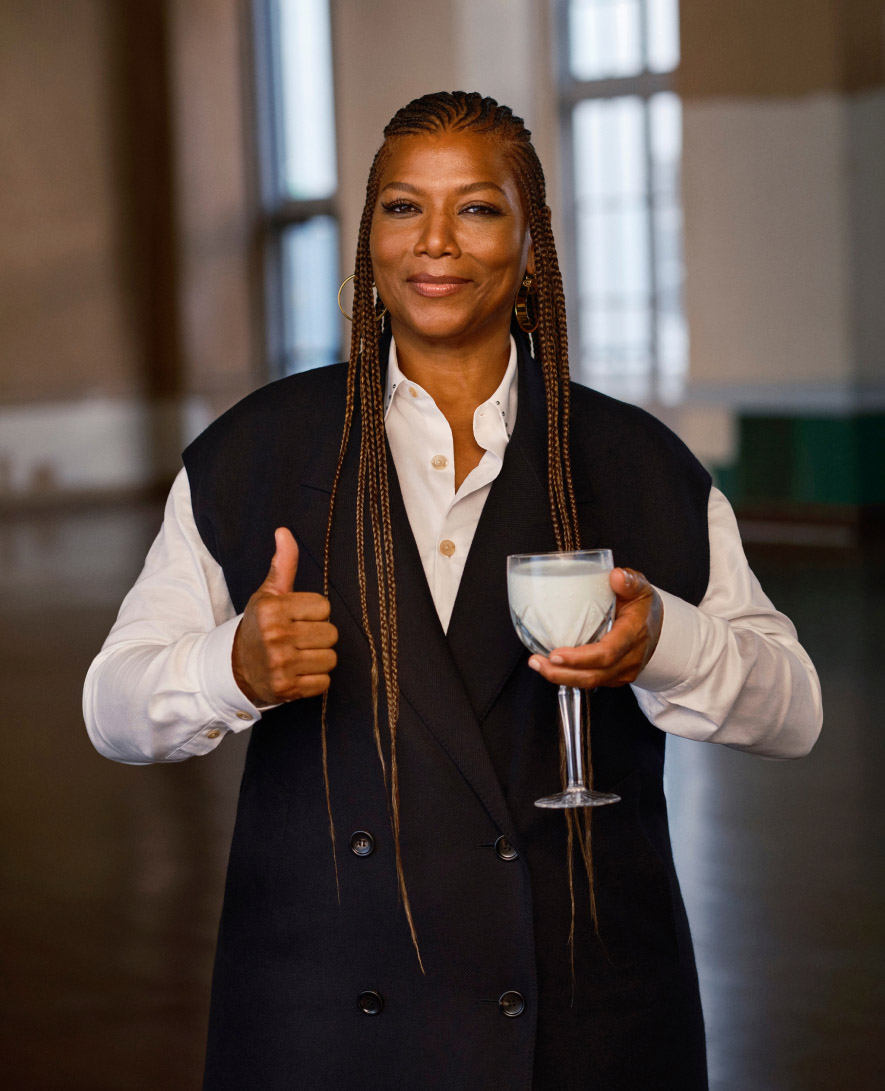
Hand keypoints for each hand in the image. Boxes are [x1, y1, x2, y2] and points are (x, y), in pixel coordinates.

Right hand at [232, 528, 337, 704]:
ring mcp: (280, 665)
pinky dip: (315, 680)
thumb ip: (283, 565)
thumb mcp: (268, 594)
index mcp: (271, 609)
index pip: (324, 607)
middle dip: (319, 636)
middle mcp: (275, 636)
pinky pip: (324, 682)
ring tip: (299, 655)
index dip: (314, 613)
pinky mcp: (286, 689)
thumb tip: (284, 531)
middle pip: (330, 633)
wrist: (237, 668)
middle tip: (299, 639)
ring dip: (319, 658)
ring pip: (330, 658)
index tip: (298, 618)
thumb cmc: (260, 626)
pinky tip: (298, 673)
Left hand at [528, 568, 662, 689]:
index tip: (556, 654)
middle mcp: (630, 657)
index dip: (581, 658)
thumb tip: (616, 575)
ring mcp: (623, 671)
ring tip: (537, 665)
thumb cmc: (641, 605)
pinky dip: (569, 677)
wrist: (654, 625)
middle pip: (595, 674)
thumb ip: (629, 581)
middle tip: (537, 662)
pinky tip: (550, 667)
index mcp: (633, 634)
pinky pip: (591, 681)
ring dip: (561, 677)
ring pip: (591, 682)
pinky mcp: (614, 677)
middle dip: (563, 673)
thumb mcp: (639, 588)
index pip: (607, 653)